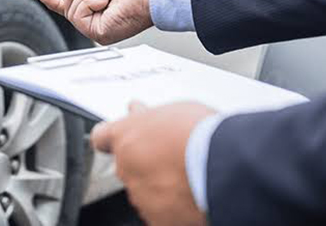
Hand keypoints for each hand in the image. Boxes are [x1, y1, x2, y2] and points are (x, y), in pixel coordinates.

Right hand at [37, 0, 156, 44]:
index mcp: (97, 9)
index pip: (72, 8)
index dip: (54, 2)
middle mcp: (96, 21)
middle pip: (67, 8)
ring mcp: (96, 29)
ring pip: (71, 10)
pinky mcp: (98, 34)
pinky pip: (78, 16)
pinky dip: (89, 2)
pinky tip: (105, 2)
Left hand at [91, 102, 215, 225]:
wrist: (224, 166)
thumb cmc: (201, 134)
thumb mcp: (172, 110)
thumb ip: (149, 117)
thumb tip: (139, 112)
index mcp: (124, 137)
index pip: (101, 137)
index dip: (112, 138)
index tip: (121, 138)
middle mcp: (125, 167)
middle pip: (128, 164)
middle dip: (144, 160)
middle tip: (170, 154)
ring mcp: (140, 195)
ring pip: (144, 190)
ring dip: (159, 184)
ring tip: (188, 176)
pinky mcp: (157, 219)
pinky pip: (160, 212)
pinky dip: (172, 206)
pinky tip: (191, 196)